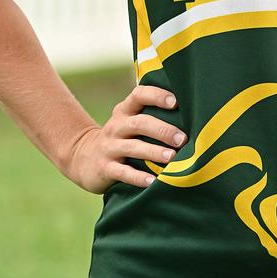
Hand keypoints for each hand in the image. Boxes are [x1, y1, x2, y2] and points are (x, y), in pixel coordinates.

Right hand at [65, 84, 186, 193]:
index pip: (139, 95)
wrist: (82, 157)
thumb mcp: (130, 121)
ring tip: (173, 157)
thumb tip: (193, 113)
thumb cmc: (121, 137)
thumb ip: (151, 115)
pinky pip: (123, 172)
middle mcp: (117, 126)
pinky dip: (138, 177)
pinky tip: (153, 182)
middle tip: (183, 138)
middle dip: (162, 130)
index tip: (176, 101)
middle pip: (139, 123)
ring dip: (154, 152)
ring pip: (132, 147)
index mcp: (125, 111)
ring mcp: (110, 147)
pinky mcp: (105, 168)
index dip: (157, 96)